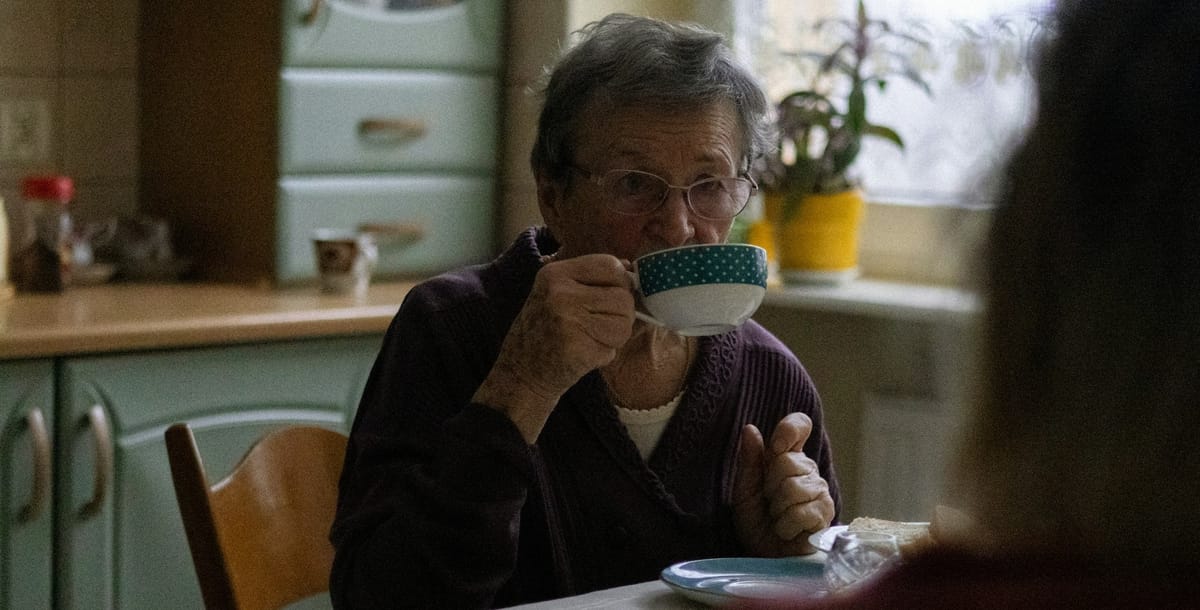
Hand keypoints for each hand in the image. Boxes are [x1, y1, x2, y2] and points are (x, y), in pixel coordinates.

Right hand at [473, 254, 635, 441]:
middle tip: (597, 327)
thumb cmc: (547, 330)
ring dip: (616, 336)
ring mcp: (566, 320)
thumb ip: (593, 279)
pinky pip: (613, 346)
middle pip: (623, 296)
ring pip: (624, 322)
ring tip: (591, 339)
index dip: (621, 283)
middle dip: (621, 315)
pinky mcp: (576, 348)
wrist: (521, 372)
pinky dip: (606, 354)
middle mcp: (559, 293)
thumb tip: (632, 270)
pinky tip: (584, 354)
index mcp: (555, 273)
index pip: (610, 265)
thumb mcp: (558, 293)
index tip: (611, 297)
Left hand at [732, 412, 835, 555]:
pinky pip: (802, 512)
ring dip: (777, 509)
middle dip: (769, 486)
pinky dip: (786, 525)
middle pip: (787, 461)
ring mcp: (820, 491)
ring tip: (777, 518)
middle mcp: (807, 470)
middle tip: (769, 503)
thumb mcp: (744, 489)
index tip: (776, 447)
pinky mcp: (825, 514)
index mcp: (787, 457)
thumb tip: (750, 429)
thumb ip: (749, 460)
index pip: (799, 425)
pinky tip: (787, 530)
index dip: (789, 430)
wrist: (764, 553)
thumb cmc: (756, 520)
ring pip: (793, 488)